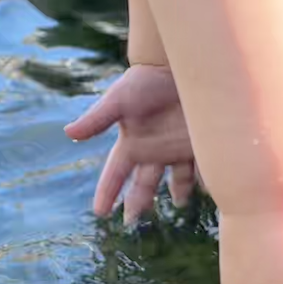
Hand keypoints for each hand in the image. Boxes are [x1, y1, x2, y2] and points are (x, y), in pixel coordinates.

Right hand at [65, 65, 196, 224]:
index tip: (99, 213)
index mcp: (132, 143)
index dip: (107, 192)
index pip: (115, 174)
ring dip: (179, 192)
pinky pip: (206, 168)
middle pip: (144, 183)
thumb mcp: (119, 100)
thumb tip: (68, 133)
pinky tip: (215, 192)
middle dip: (138, 202)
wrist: (177, 62)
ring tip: (182, 205)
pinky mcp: (200, 142)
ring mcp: (178, 147)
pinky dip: (209, 181)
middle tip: (132, 221)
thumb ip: (97, 119)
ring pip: (178, 179)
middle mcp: (154, 149)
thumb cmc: (145, 80)